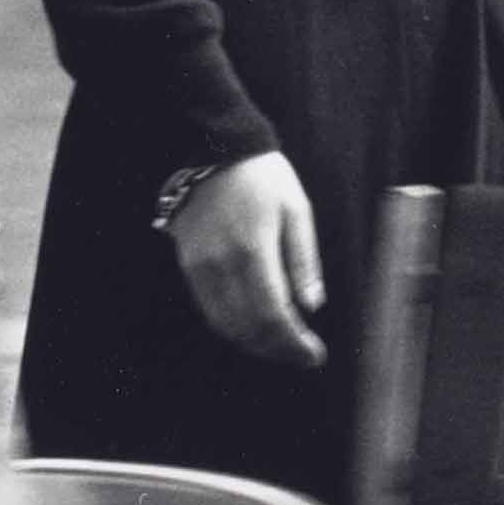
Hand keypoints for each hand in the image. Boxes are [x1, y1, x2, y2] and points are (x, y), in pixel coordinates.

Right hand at [168, 151, 327, 368]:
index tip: (314, 355)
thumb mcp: (297, 211)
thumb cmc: (265, 179)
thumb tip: (311, 307)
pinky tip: (254, 326)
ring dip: (255, 344)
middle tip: (301, 354)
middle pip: (248, 328)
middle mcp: (222, 264)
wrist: (217, 150)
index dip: (293, 343)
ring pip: (225, 326)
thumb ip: (304, 261)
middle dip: (278, 350)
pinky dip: (233, 327)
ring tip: (281, 345)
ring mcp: (200, 267)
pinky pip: (209, 310)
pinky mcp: (188, 265)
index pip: (272, 315)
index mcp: (254, 250)